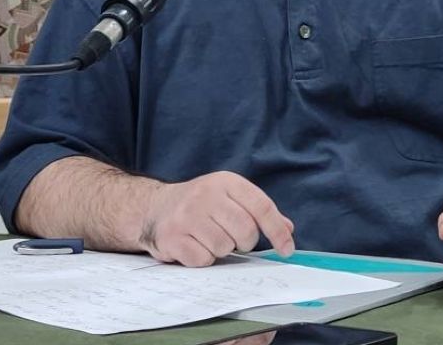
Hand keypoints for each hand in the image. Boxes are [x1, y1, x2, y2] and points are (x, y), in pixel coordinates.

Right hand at [143, 171, 294, 266]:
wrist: (155, 208)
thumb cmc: (200, 205)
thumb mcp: (230, 198)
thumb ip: (258, 212)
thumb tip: (288, 229)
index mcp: (226, 182)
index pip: (262, 206)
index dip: (277, 231)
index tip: (286, 249)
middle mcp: (206, 195)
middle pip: (245, 230)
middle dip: (244, 242)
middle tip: (233, 239)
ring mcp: (187, 215)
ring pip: (224, 247)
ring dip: (221, 250)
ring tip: (209, 239)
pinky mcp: (172, 237)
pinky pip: (203, 260)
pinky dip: (203, 259)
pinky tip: (195, 246)